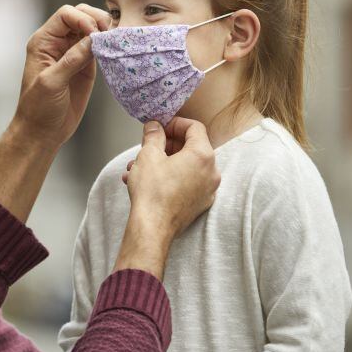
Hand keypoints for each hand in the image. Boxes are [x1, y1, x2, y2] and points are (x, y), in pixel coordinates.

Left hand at [12, 4, 110, 147]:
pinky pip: (98, 47)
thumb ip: (71, 60)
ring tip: (113, 41)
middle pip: (80, 16)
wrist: (43, 131)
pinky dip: (107, 46)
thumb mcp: (51, 83)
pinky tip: (113, 50)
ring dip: (103, 31)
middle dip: (95, 20)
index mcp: (43, 42)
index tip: (93, 33)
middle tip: (107, 34)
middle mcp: (57, 43)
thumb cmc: (38, 108)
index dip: (82, 18)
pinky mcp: (85, 66)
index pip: (65, 15)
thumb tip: (92, 39)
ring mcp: (72, 53)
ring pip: (91, 29)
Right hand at [125, 117, 219, 238]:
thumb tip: (154, 127)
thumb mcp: (148, 155)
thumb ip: (154, 135)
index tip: (160, 127)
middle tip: (150, 146)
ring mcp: (208, 190)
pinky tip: (149, 181)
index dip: (175, 124)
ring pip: (187, 166)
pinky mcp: (200, 203)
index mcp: (202, 155)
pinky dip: (171, 177)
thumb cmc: (152, 193)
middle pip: (192, 147)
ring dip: (165, 162)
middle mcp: (211, 172)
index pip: (195, 128)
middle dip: (168, 144)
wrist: (152, 228)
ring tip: (140, 167)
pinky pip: (187, 183)